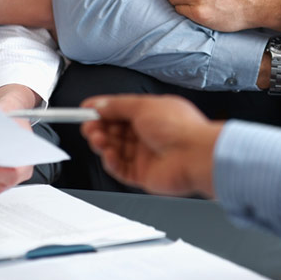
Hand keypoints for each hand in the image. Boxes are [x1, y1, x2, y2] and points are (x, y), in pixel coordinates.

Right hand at [81, 94, 222, 196]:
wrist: (195, 156)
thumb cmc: (180, 128)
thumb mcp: (143, 106)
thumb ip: (118, 106)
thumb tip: (100, 104)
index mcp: (152, 113)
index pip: (121, 111)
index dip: (103, 110)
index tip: (85, 108)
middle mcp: (149, 134)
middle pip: (116, 130)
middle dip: (100, 127)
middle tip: (88, 126)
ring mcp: (146, 154)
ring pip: (116, 149)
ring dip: (103, 143)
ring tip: (96, 139)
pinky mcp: (144, 174)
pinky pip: (121, 168)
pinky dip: (111, 162)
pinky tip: (108, 154)